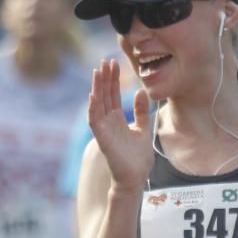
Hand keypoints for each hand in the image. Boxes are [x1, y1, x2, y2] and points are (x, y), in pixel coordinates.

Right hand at [88, 59, 153, 190]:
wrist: (136, 177)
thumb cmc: (138, 157)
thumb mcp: (144, 129)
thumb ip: (141, 112)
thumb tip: (140, 92)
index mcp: (117, 119)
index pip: (112, 94)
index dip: (113, 79)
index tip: (114, 63)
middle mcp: (108, 121)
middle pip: (104, 95)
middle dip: (104, 78)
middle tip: (106, 60)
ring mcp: (103, 129)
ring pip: (98, 103)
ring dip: (97, 87)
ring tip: (98, 71)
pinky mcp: (101, 138)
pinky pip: (94, 119)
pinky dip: (93, 107)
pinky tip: (93, 94)